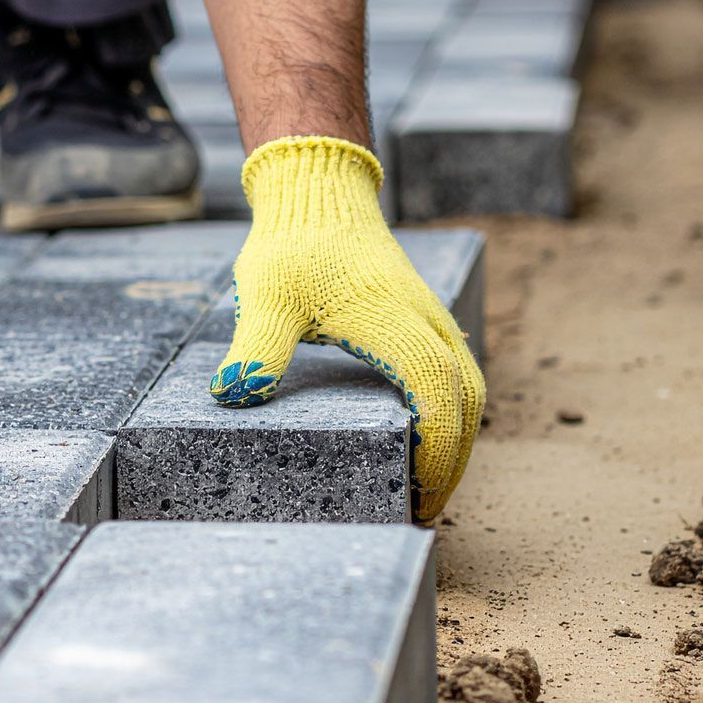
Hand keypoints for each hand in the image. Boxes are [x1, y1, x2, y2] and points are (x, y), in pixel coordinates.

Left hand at [208, 136, 483, 521]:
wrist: (318, 193)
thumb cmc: (292, 245)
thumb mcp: (265, 296)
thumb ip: (255, 348)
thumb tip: (233, 395)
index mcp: (393, 321)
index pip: (436, 393)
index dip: (437, 449)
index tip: (419, 493)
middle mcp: (425, 321)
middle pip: (467, 400)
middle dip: (454, 460)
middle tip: (425, 509)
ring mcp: (430, 318)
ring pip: (469, 386)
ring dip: (460, 439)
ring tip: (430, 485)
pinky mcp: (424, 318)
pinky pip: (456, 371)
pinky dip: (454, 411)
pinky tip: (427, 439)